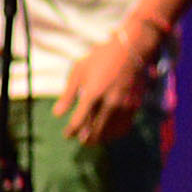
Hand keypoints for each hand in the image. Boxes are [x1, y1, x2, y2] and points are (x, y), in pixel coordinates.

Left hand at [57, 25, 154, 140]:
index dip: (71, 131)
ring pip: (111, 131)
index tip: (67, 135)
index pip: (79, 121)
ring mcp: (123, 106)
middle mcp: (109, 103)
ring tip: (93, 141)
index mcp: (93, 93)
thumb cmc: (101, 58)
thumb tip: (57, 114)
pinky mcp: (134, 106)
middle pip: (95, 130)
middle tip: (80, 141)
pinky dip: (116, 133)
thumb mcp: (79, 71)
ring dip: (101, 138)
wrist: (132, 51)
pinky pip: (124, 127)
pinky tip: (111, 134)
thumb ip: (68, 94)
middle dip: (86, 138)